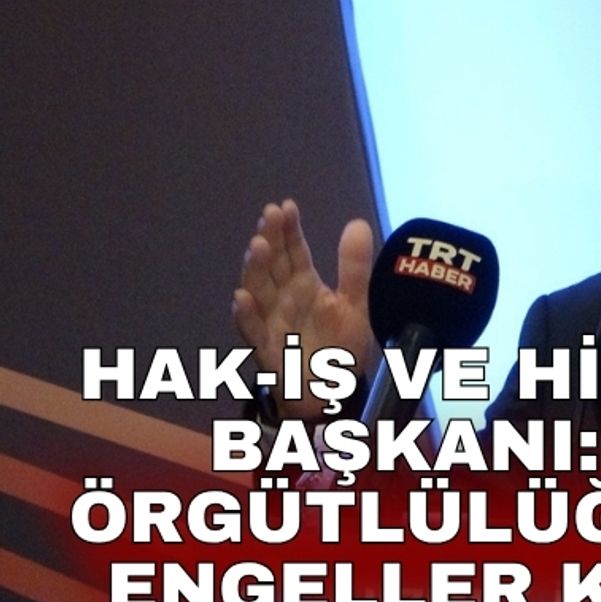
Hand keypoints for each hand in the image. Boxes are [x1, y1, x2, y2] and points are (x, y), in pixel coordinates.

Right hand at [233, 199, 377, 420]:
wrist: (334, 396)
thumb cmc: (338, 348)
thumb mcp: (355, 304)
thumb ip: (354, 267)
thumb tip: (357, 222)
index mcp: (303, 286)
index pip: (294, 252)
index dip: (288, 230)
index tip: (286, 206)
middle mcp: (282, 300)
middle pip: (272, 265)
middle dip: (270, 240)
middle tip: (269, 215)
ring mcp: (271, 324)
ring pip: (257, 292)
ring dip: (255, 270)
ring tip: (257, 246)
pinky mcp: (268, 351)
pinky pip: (253, 332)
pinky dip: (246, 316)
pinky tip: (242, 297)